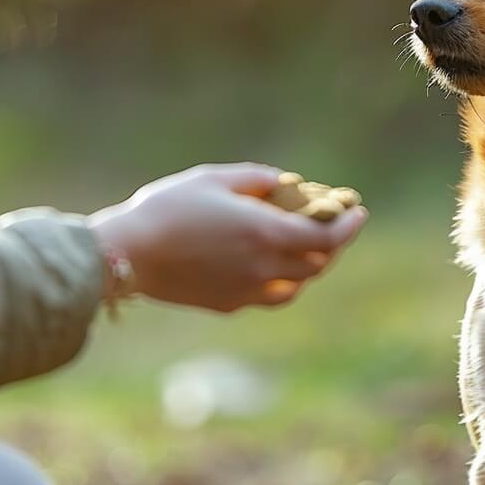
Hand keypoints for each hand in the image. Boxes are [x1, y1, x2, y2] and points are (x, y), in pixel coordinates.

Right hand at [87, 163, 367, 312]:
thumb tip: (284, 183)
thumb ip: (256, 179)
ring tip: (303, 245)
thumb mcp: (214, 178)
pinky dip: (280, 280)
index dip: (348, 225)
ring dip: (307, 266)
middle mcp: (264, 268)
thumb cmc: (168, 208)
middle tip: (331, 224)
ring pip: (295, 286)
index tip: (358, 211)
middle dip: (331, 244)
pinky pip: (267, 296)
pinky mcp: (227, 305)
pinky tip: (269, 264)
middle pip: (316, 264)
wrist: (127, 254)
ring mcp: (246, 292)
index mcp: (266, 234)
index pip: (327, 237)